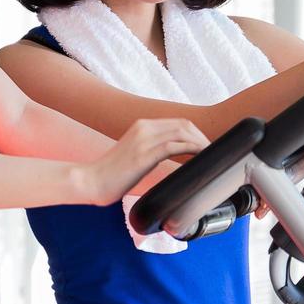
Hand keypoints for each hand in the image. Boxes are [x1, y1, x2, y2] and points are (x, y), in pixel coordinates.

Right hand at [84, 118, 209, 204]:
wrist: (90, 181)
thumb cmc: (111, 174)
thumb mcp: (133, 156)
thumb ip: (150, 151)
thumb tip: (169, 158)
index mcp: (142, 126)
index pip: (178, 123)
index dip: (196, 133)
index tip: (207, 146)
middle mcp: (144, 128)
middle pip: (184, 125)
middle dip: (202, 137)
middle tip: (214, 152)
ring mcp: (143, 140)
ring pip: (182, 133)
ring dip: (201, 143)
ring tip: (210, 156)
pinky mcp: (143, 154)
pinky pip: (174, 146)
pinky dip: (191, 150)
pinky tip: (200, 158)